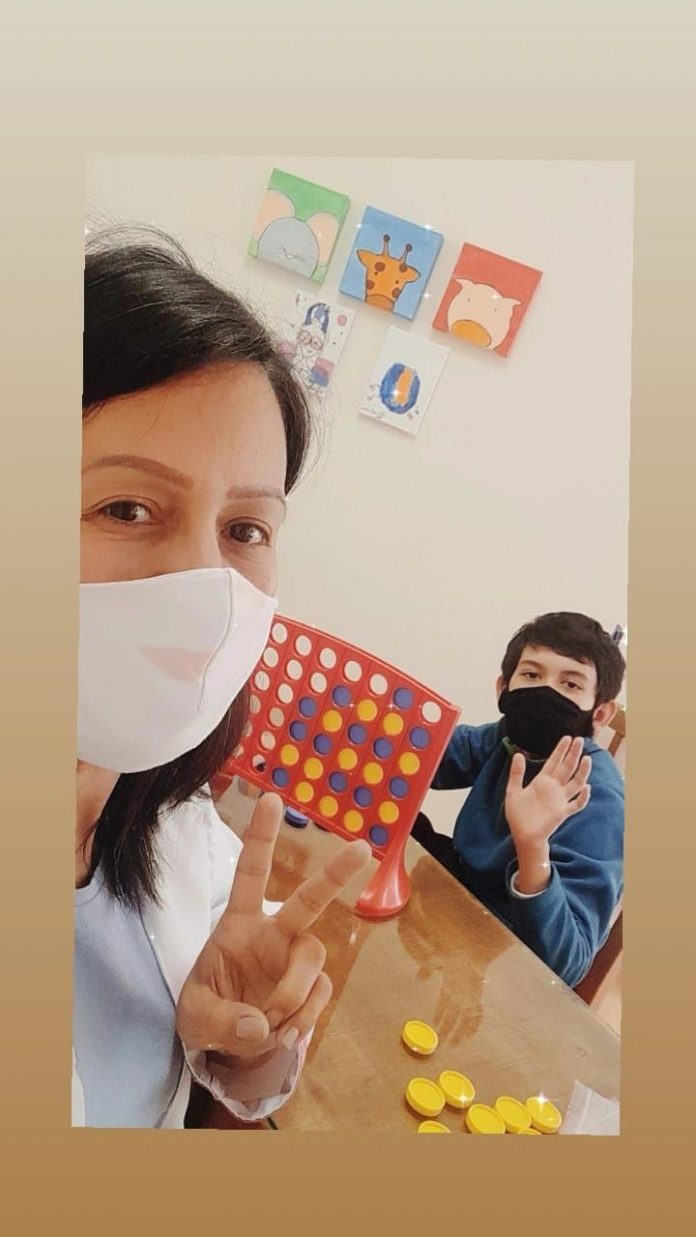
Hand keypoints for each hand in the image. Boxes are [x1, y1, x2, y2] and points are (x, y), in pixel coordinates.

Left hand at [176, 792, 370, 1064]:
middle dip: (335, 873)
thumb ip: (221, 1020)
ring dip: (291, 996)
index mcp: (239, 924)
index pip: (251, 873)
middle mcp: (274, 934)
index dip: (261, 837)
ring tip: (268, 1024)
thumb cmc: (207, 1015)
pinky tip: (281, 1033)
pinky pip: (318, 996)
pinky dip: (300, 1019)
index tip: (272, 799)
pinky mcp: (313, 988)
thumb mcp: (194, 1018)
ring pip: (312, 961)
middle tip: (361, 848)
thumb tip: (259, 1024)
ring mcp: (296, 960)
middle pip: (309, 900)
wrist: (229, 1049)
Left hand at [505, 735, 591, 864]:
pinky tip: (586, 787)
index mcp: (542, 781)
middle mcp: (554, 788)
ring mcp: (560, 800)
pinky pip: (576, 804)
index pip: (554, 762)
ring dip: (581, 772)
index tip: (568, 738)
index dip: (561, 750)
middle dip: (573, 754)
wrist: (522, 835)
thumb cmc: (518, 815)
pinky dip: (582, 797)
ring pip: (575, 783)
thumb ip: (517, 773)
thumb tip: (518, 753)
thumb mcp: (513, 790)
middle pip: (567, 768)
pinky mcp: (562, 813)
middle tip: (580, 740)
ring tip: (586, 759)